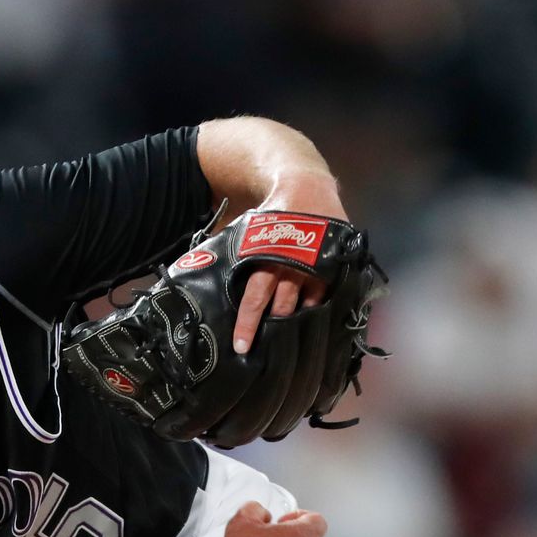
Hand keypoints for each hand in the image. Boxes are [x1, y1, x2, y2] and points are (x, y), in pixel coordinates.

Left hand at [232, 175, 348, 355]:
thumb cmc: (273, 214)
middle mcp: (292, 266)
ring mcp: (315, 268)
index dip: (247, 324)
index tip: (241, 347)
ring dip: (295, 322)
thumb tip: (203, 268)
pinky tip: (311, 321)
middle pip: (281, 308)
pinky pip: (325, 297)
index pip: (255, 298)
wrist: (307, 187)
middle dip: (272, 328)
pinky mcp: (333, 267)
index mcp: (267, 258)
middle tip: (265, 348)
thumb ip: (236, 253)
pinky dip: (317, 309)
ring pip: (305, 307)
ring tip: (288, 340)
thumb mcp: (250, 231)